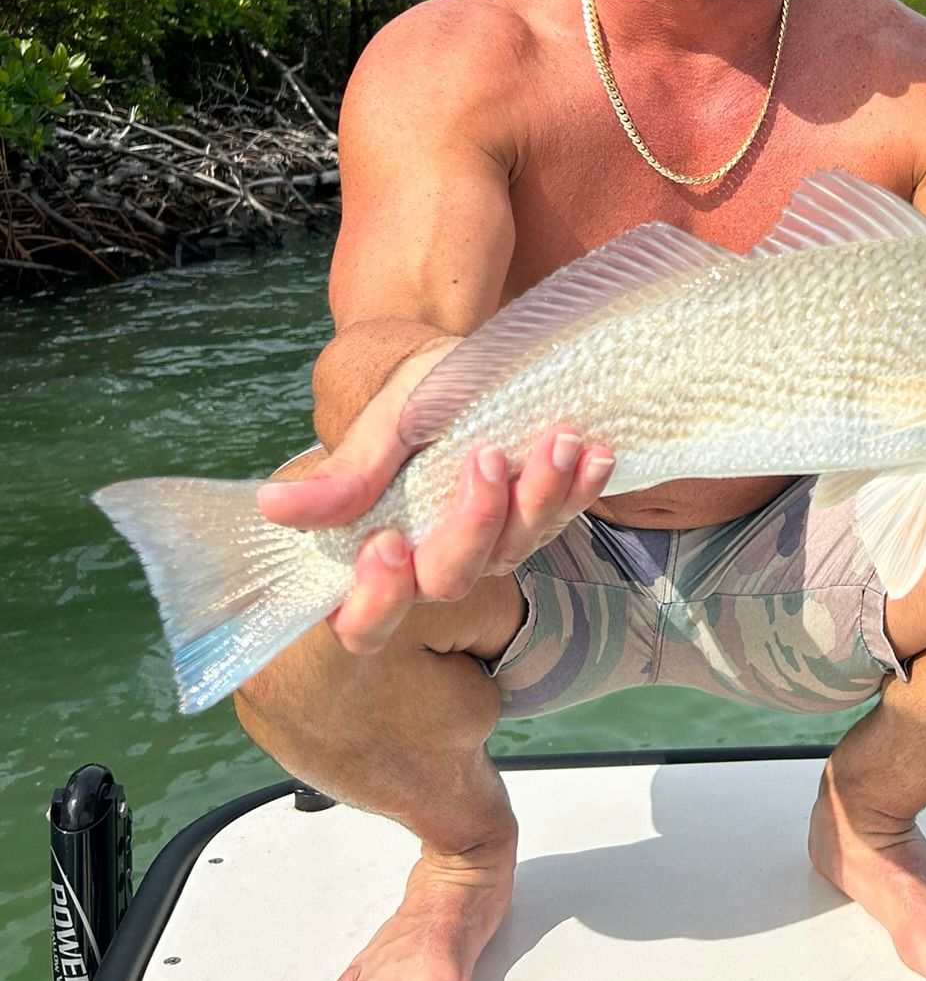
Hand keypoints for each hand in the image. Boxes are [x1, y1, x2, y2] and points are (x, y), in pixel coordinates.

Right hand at [256, 342, 614, 652]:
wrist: (456, 361)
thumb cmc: (407, 394)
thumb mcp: (379, 424)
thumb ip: (344, 474)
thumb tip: (273, 508)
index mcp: (380, 551)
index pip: (367, 620)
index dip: (379, 599)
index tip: (388, 543)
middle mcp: (436, 559)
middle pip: (452, 581)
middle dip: (473, 525)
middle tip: (484, 459)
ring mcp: (492, 541)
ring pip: (516, 549)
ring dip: (540, 498)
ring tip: (556, 441)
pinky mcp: (536, 513)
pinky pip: (562, 516)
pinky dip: (581, 488)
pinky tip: (596, 454)